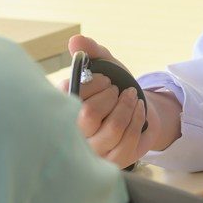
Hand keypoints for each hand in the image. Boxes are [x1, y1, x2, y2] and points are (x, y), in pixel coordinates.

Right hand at [57, 34, 161, 168]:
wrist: (137, 110)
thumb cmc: (114, 89)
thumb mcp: (106, 66)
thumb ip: (91, 52)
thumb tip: (76, 41)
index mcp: (64, 107)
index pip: (72, 96)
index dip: (94, 84)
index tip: (107, 79)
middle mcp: (72, 133)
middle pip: (90, 114)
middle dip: (112, 96)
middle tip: (118, 90)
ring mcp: (91, 151)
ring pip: (112, 129)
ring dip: (128, 107)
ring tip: (131, 97)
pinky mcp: (111, 162)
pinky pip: (127, 143)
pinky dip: (137, 121)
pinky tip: (138, 110)